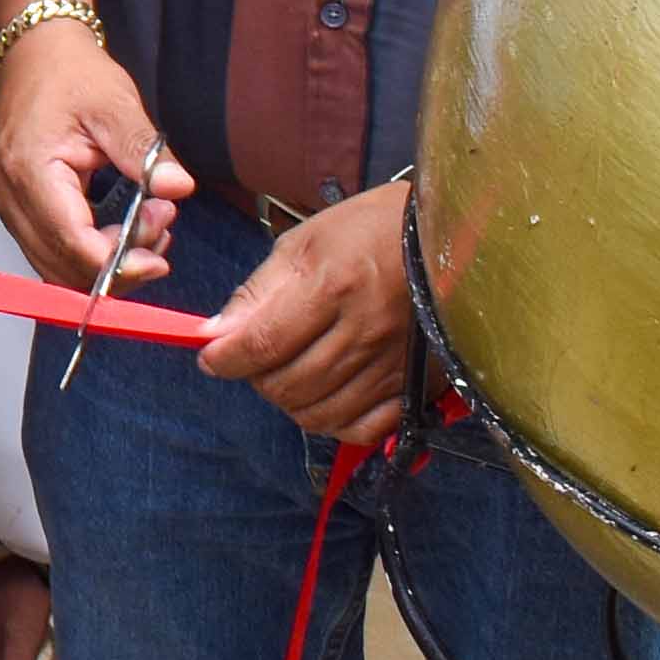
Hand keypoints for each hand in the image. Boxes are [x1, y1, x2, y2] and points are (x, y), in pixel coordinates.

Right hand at [0, 16, 190, 294]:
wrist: (34, 53)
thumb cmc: (68, 73)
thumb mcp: (115, 103)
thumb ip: (144, 152)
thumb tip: (177, 188)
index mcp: (30, 169)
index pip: (72, 243)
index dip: (119, 262)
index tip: (160, 255)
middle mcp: (10, 195)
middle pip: (62, 267)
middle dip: (119, 265)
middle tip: (162, 226)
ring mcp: (9, 204)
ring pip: (56, 268)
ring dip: (107, 264)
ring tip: (149, 225)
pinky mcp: (18, 207)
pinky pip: (52, 251)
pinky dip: (90, 254)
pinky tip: (124, 233)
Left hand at [201, 180, 416, 444]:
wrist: (449, 238)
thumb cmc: (371, 230)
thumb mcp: (306, 242)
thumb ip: (259, 291)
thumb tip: (217, 333)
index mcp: (334, 286)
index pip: (265, 343)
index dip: (227, 359)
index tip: (210, 358)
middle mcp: (366, 331)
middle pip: (289, 385)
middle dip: (256, 378)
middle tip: (253, 360)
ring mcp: (394, 364)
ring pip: (319, 413)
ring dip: (289, 401)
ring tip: (287, 374)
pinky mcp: (417, 385)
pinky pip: (362, 429)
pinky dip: (332, 422)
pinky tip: (324, 396)